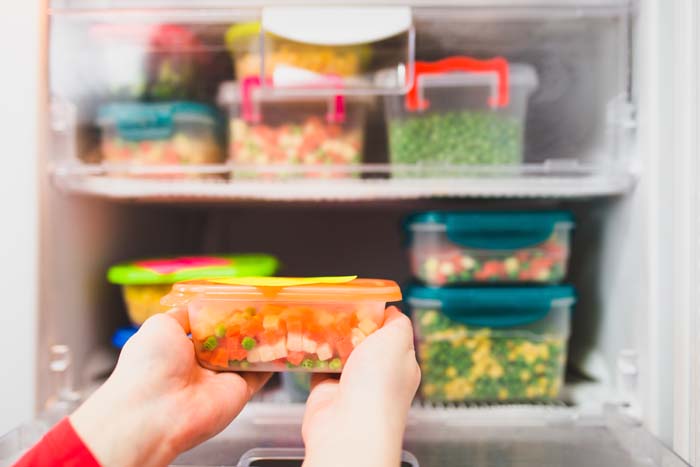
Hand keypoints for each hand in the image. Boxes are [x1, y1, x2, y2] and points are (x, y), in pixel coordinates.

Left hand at [70, 309, 269, 466]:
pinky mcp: (239, 391)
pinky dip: (272, 360)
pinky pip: (260, 373)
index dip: (222, 313)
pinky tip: (284, 341)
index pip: (206, 327)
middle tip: (264, 304)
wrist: (156, 411)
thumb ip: (184, 314)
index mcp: (179, 348)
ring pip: (247, 354)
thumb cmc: (149, 366)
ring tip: (278, 317)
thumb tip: (199, 304)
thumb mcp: (160, 326)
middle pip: (230, 339)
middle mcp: (201, 364)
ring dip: (261, 338)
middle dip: (245, 323)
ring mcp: (221, 378)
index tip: (239, 297)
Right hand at [302, 306, 420, 466]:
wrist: (350, 426)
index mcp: (400, 363)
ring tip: (318, 318)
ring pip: (339, 353)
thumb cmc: (379, 383)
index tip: (362, 302)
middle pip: (362, 341)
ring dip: (329, 338)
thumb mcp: (398, 340)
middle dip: (349, 325)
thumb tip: (391, 311)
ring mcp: (351, 384)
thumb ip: (398, 322)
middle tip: (336, 307)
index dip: (377, 317)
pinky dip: (311, 355)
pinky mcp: (326, 391)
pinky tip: (306, 340)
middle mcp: (377, 375)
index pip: (391, 334)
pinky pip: (318, 367)